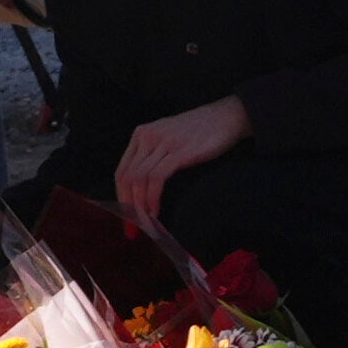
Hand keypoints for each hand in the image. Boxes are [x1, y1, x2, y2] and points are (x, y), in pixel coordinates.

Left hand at [112, 93, 250, 226]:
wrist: (227, 117)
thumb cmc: (199, 132)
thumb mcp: (168, 138)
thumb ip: (153, 156)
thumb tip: (142, 189)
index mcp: (141, 134)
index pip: (122, 171)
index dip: (120, 198)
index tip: (125, 219)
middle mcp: (147, 137)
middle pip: (126, 178)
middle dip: (127, 208)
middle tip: (133, 230)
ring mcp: (162, 143)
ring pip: (139, 179)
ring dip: (140, 207)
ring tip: (145, 225)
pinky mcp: (178, 151)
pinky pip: (157, 178)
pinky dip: (152, 198)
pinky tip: (156, 212)